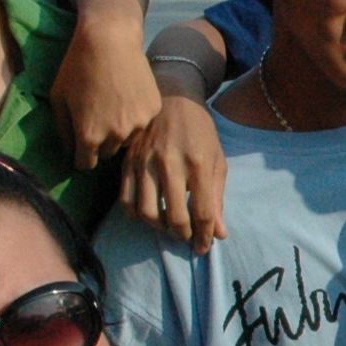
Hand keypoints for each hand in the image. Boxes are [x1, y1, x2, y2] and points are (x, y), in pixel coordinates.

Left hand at [56, 23, 162, 172]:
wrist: (110, 38)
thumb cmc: (77, 66)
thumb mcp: (58, 98)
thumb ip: (62, 131)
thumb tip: (68, 153)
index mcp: (88, 135)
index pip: (85, 164)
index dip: (80, 155)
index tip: (80, 144)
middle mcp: (115, 135)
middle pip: (107, 154)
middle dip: (100, 143)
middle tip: (96, 119)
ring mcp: (138, 123)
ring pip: (127, 140)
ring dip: (119, 131)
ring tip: (112, 106)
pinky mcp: (152, 110)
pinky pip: (142, 123)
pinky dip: (134, 116)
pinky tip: (126, 95)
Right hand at [121, 94, 229, 252]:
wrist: (173, 99)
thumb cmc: (200, 132)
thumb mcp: (216, 160)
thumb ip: (217, 198)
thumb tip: (219, 233)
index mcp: (197, 163)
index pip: (202, 212)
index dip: (205, 236)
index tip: (204, 246)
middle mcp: (169, 164)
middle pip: (175, 217)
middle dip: (183, 235)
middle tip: (187, 236)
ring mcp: (145, 162)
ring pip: (147, 212)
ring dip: (159, 228)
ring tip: (168, 225)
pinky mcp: (128, 161)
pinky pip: (126, 200)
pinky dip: (136, 215)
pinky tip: (148, 214)